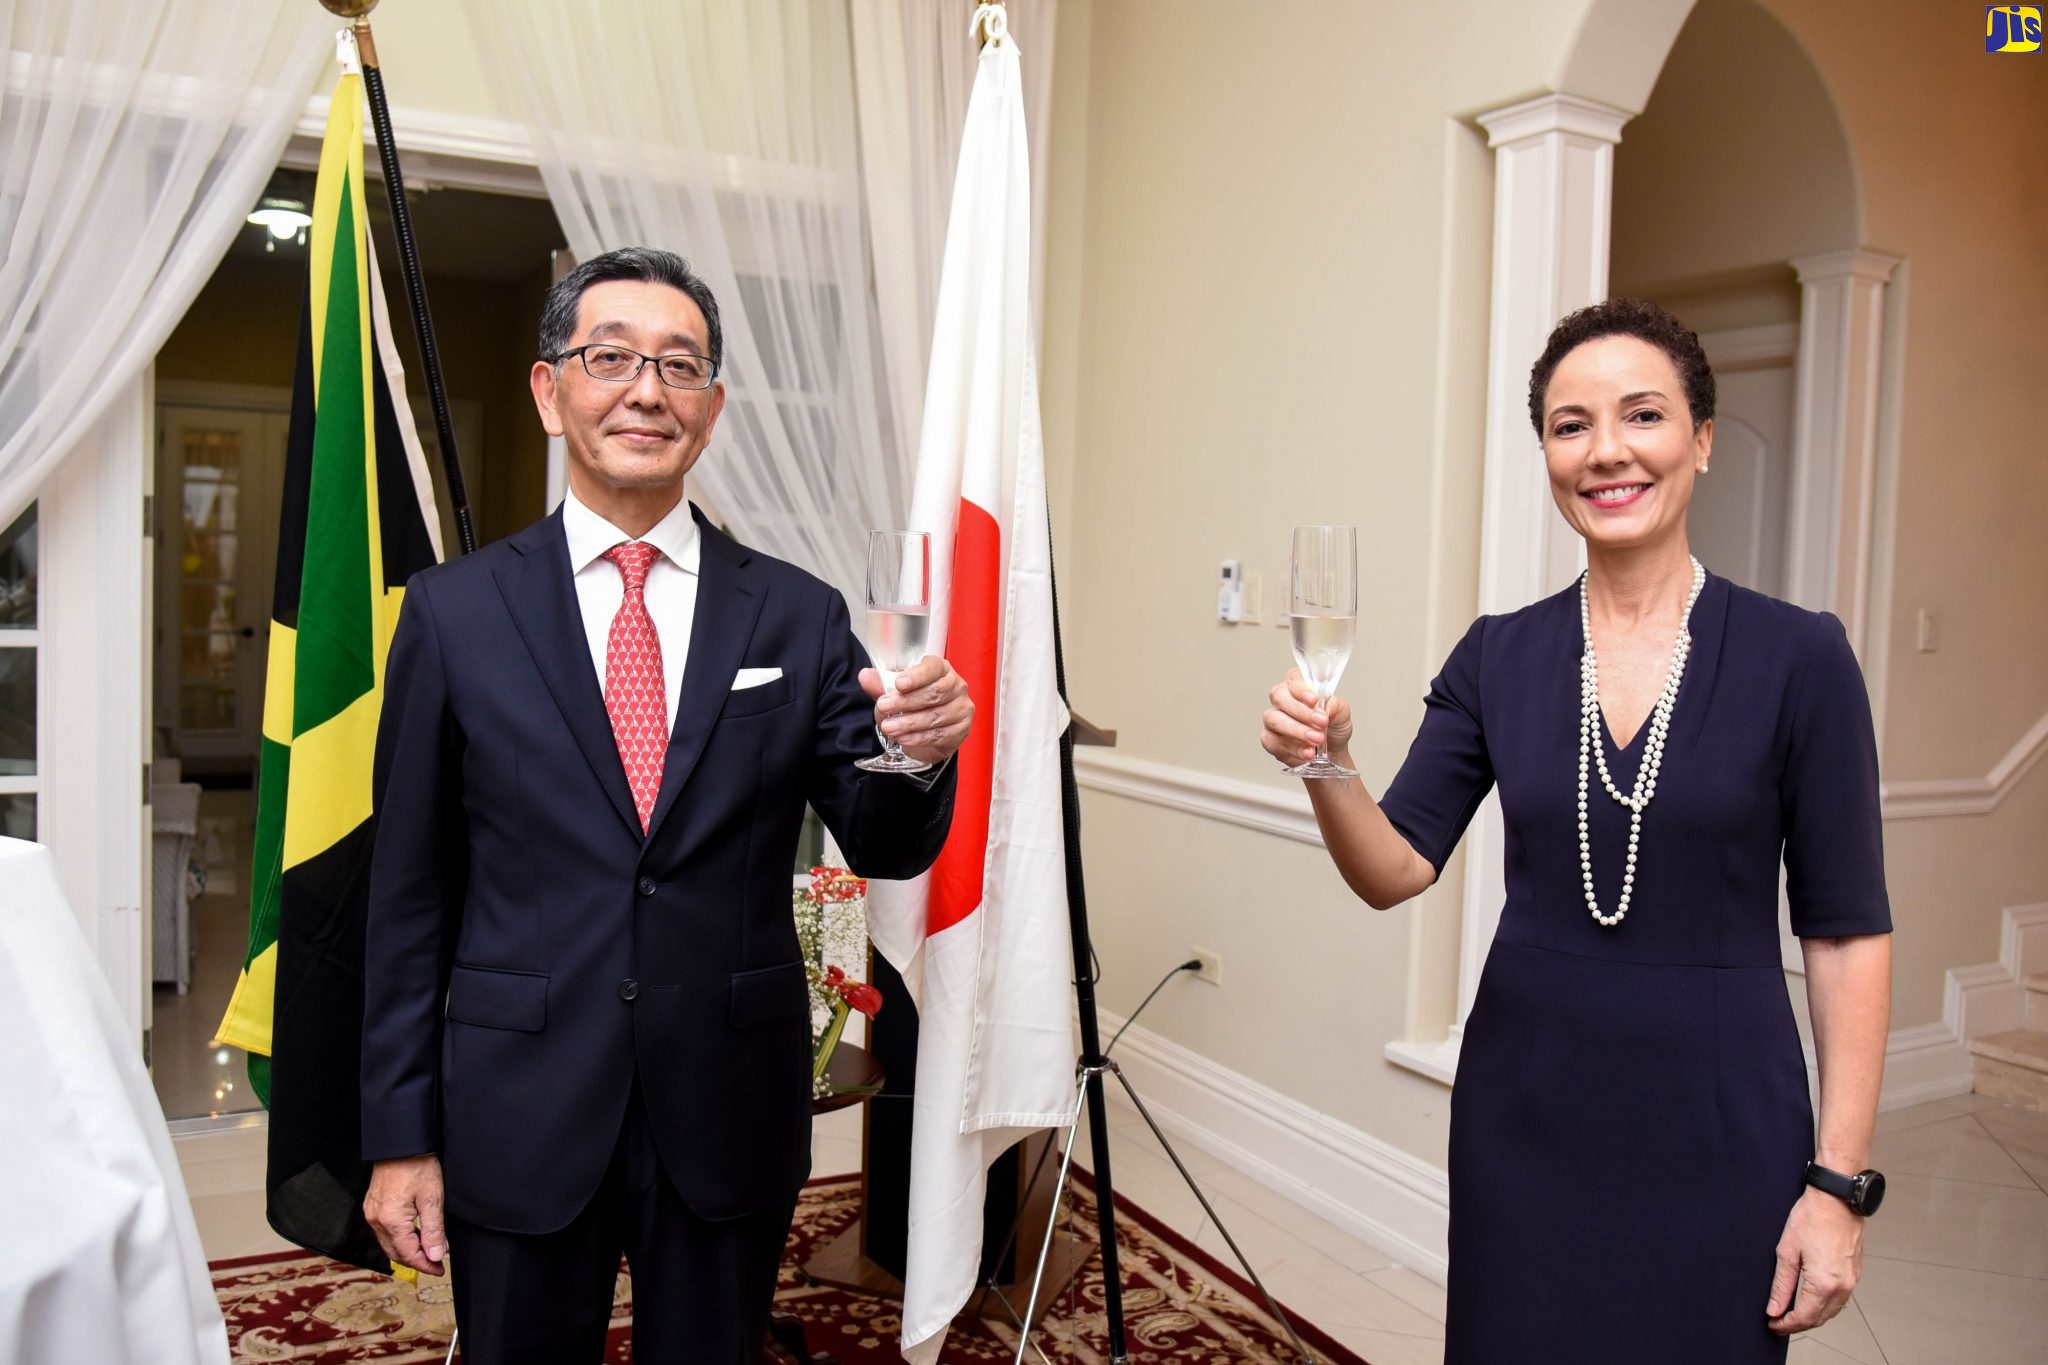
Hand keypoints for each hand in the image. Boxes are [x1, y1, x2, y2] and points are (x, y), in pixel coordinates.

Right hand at [363, 1154, 448, 1276]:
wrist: (401, 1142)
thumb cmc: (417, 1165)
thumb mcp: (432, 1199)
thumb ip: (433, 1231)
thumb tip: (436, 1255)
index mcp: (390, 1221)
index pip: (408, 1255)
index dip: (426, 1265)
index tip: (440, 1269)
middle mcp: (376, 1219)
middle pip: (396, 1253)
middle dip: (416, 1261)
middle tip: (435, 1264)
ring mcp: (372, 1212)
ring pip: (388, 1243)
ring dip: (407, 1250)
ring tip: (427, 1250)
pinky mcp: (373, 1205)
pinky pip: (383, 1230)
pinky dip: (399, 1238)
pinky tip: (413, 1234)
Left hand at [861, 656, 972, 765]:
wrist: (927, 730)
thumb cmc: (913, 702)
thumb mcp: (894, 692)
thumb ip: (881, 684)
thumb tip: (865, 676)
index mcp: (941, 669)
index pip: (932, 668)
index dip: (916, 676)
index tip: (899, 684)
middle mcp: (956, 686)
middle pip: (934, 693)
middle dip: (906, 701)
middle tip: (883, 707)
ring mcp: (962, 708)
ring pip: (936, 716)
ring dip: (909, 723)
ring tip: (888, 727)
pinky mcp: (962, 729)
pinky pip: (940, 734)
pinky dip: (919, 738)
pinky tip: (903, 739)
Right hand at [1262, 669, 1352, 767]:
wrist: (1331, 754)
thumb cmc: (1332, 728)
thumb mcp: (1342, 715)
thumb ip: (1337, 707)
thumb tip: (1331, 705)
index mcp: (1299, 686)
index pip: (1294, 679)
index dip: (1301, 689)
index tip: (1314, 700)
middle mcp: (1282, 700)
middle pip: (1280, 697)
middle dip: (1301, 712)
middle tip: (1321, 723)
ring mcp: (1273, 719)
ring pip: (1274, 720)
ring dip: (1297, 731)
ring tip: (1317, 739)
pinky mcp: (1269, 739)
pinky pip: (1273, 741)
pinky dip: (1293, 748)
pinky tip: (1307, 752)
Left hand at [1766, 1186, 1863, 1333]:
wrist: (1837, 1199)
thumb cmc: (1812, 1218)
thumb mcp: (1787, 1251)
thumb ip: (1781, 1284)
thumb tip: (1774, 1308)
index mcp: (1824, 1283)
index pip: (1804, 1317)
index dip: (1786, 1325)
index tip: (1773, 1325)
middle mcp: (1842, 1286)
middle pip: (1819, 1318)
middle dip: (1798, 1324)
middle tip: (1779, 1322)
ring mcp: (1852, 1280)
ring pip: (1832, 1311)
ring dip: (1813, 1316)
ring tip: (1792, 1313)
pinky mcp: (1855, 1272)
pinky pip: (1840, 1298)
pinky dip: (1825, 1305)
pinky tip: (1812, 1300)